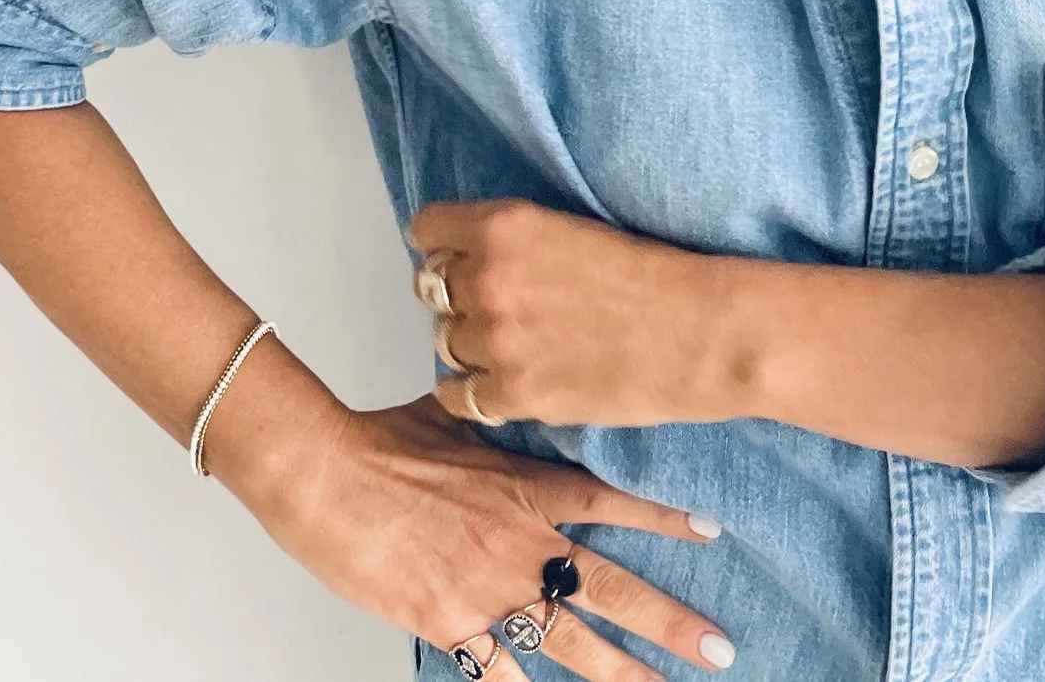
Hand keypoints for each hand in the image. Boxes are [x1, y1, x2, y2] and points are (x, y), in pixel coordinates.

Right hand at [236, 393, 735, 679]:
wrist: (324, 475)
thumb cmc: (377, 441)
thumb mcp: (448, 417)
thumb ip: (491, 419)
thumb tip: (507, 389)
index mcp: (524, 489)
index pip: (610, 504)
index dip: (662, 519)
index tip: (708, 533)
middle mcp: (520, 543)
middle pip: (610, 588)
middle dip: (670, 621)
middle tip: (720, 647)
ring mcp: (488, 588)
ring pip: (570, 641)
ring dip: (623, 671)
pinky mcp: (449, 622)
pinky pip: (496, 669)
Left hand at [407, 199, 730, 429]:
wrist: (700, 333)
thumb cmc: (654, 278)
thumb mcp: (571, 228)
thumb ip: (516, 241)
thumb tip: (480, 257)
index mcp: (503, 227)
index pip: (427, 230)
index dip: (443, 246)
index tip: (458, 258)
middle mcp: (487, 280)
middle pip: (432, 290)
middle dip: (459, 297)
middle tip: (495, 308)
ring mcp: (496, 341)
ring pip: (446, 341)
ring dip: (471, 345)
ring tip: (510, 348)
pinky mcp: (514, 394)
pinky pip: (456, 396)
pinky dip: (470, 394)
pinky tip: (494, 387)